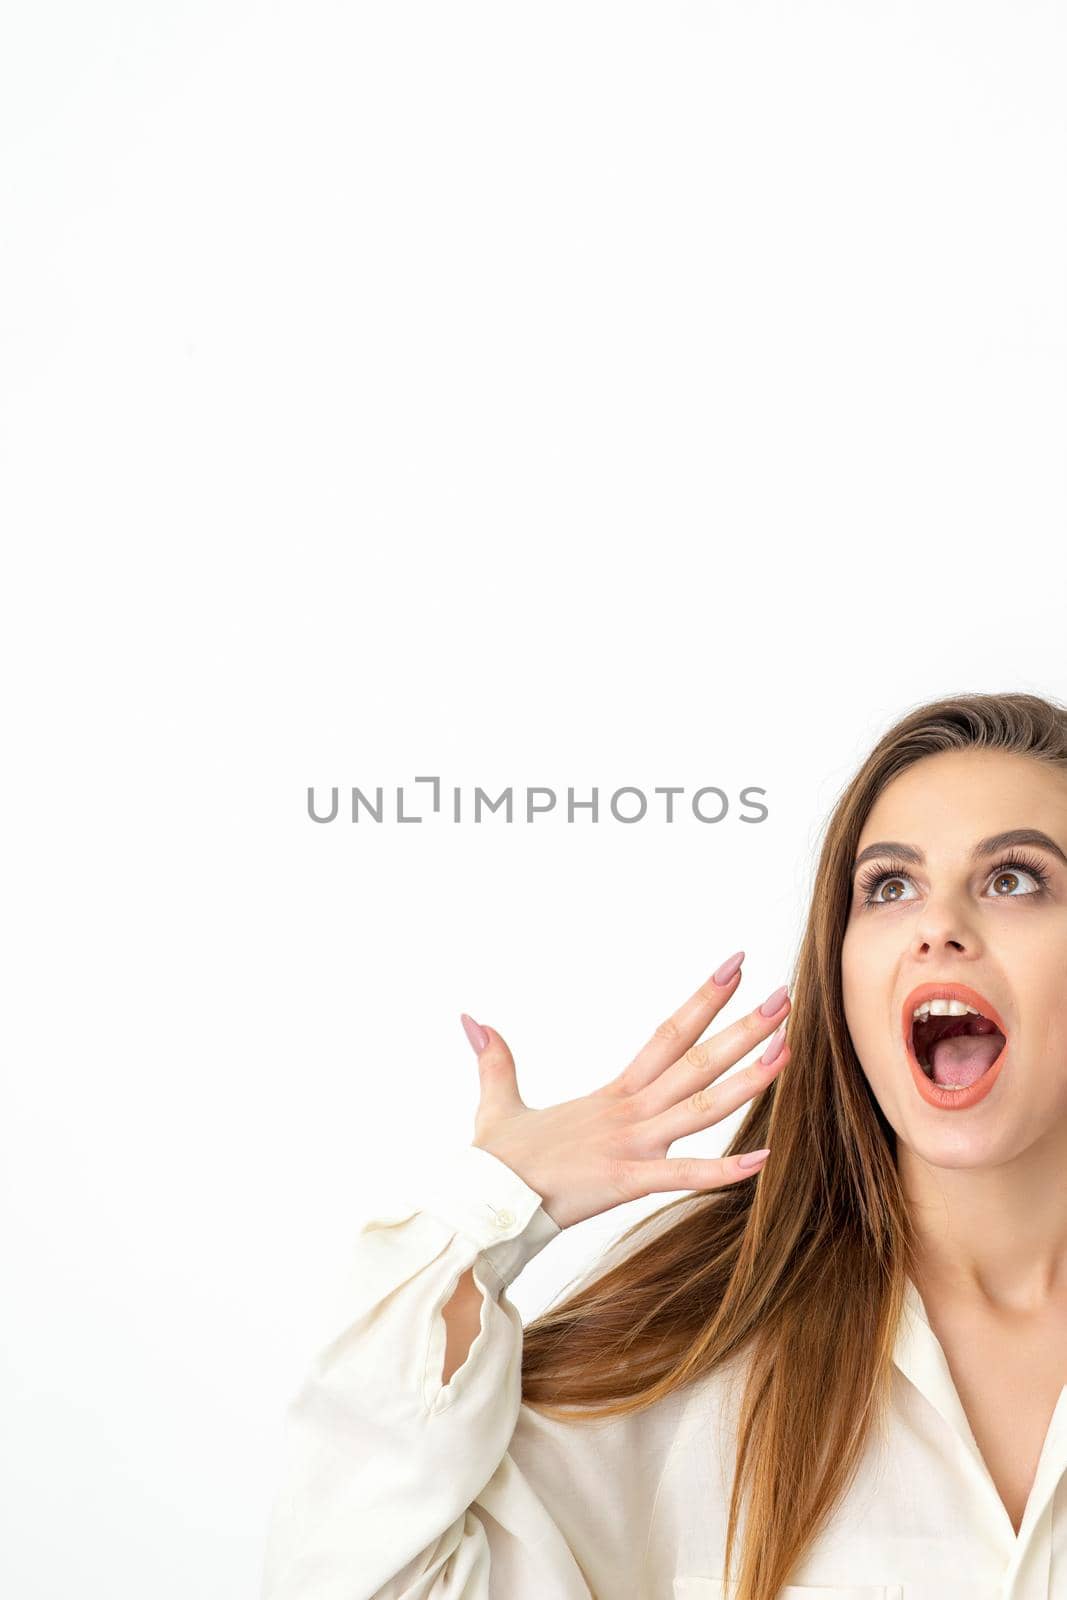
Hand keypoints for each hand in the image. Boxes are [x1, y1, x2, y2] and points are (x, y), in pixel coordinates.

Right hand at [460, 952, 789, 1231]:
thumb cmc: (495, 1162)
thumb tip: (470, 1019)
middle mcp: (630, 1112)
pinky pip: (684, 1174)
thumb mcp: (497, 1103)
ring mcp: (631, 1145)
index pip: (668, 1034)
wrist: (480, 1202)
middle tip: (784, 997)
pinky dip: (726, 1170)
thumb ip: (496, 1060)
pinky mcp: (626, 1181)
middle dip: (744, 1028)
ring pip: (701, 1108)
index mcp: (613, 1095)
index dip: (704, 1000)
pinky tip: (765, 1158)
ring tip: (788, 1052)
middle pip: (697, 1061)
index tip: (735, 968)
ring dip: (748, 1080)